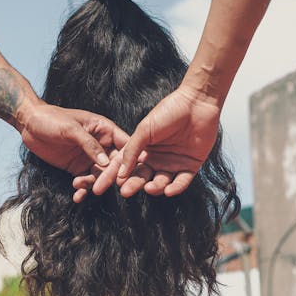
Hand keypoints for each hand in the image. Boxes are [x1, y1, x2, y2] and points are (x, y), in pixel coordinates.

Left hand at [20, 100, 128, 190]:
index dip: (128, 159)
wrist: (30, 124)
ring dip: (91, 184)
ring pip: (100, 176)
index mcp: (104, 129)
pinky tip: (76, 196)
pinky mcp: (77, 167)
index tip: (123, 174)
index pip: (124, 145)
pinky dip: (82, 190)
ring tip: (77, 184)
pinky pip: (85, 181)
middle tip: (98, 188)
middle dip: (109, 178)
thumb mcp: (71, 129)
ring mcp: (89, 157)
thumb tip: (106, 163)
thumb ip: (89, 144)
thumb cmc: (52, 119)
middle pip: (114, 164)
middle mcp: (100, 144)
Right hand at [74, 87, 221, 200]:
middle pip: (142, 177)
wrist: (196, 103)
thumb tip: (120, 172)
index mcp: (143, 149)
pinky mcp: (190, 166)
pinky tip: (168, 190)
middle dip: (133, 185)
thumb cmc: (168, 111)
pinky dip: (175, 188)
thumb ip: (132, 150)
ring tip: (150, 187)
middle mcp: (156, 158)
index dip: (112, 176)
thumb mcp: (145, 129)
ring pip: (161, 182)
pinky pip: (181, 182)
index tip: (99, 188)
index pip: (126, 166)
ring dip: (155, 187)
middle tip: (126, 192)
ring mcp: (173, 163)